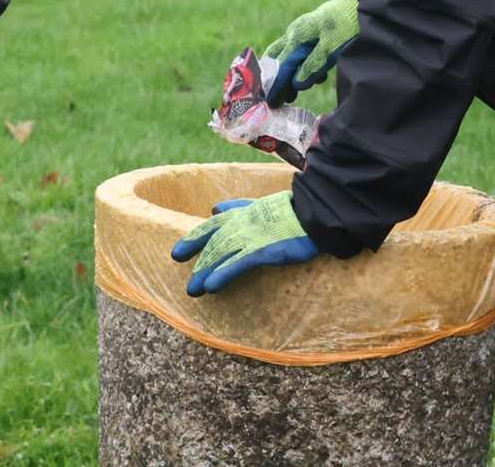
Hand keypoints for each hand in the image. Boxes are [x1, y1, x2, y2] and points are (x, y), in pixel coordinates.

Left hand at [170, 191, 319, 295]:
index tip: (178, 251)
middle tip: (186, 283)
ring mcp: (252, 236)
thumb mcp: (262, 203)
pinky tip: (211, 287)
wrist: (316, 212)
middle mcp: (243, 223)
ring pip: (221, 255)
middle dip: (196, 262)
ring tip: (193, 290)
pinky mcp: (263, 250)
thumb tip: (215, 208)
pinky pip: (238, 264)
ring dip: (205, 273)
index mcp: (244, 212)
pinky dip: (223, 274)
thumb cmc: (295, 210)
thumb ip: (238, 206)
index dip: (194, 238)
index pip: (211, 225)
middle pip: (213, 243)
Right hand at [263, 0, 357, 103]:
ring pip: (288, 56)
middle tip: (280, 98)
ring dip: (291, 75)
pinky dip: (303, 66)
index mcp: (296, 37)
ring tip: (296, 93)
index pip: (280, 66)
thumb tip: (297, 83)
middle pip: (276, 59)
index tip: (271, 102)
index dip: (276, 85)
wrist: (359, 3)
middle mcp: (294, 33)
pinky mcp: (311, 32)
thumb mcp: (331, 47)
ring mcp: (301, 31)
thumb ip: (313, 64)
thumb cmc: (345, 24)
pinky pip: (300, 52)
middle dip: (277, 79)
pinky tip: (317, 76)